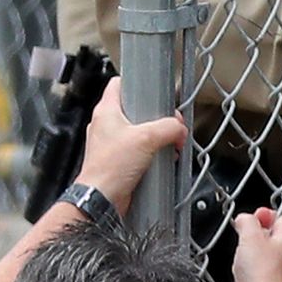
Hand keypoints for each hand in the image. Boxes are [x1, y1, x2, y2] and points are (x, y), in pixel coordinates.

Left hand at [72, 77, 187, 214]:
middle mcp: (107, 125)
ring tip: (170, 141)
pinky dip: (154, 150)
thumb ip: (169, 127)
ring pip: (141, 129)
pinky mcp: (119, 159)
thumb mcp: (147, 138)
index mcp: (106, 112)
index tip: (154, 87)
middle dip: (158, 115)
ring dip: (159, 135)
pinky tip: (164, 157)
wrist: (102, 199)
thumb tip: (179, 128)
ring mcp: (112, 143)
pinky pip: (141, 148)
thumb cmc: (111, 168)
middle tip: (171, 123)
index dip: (136, 82)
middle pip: (136, 108)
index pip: (118, 83)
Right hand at [229, 207, 281, 281]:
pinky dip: (247, 270)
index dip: (263, 215)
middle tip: (243, 234)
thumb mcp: (250, 237)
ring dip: (249, 254)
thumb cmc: (261, 274)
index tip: (250, 216)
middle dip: (254, 235)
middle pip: (271, 238)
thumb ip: (247, 222)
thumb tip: (244, 218)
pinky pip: (257, 272)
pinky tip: (241, 274)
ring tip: (241, 256)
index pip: (280, 219)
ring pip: (263, 256)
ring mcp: (281, 274)